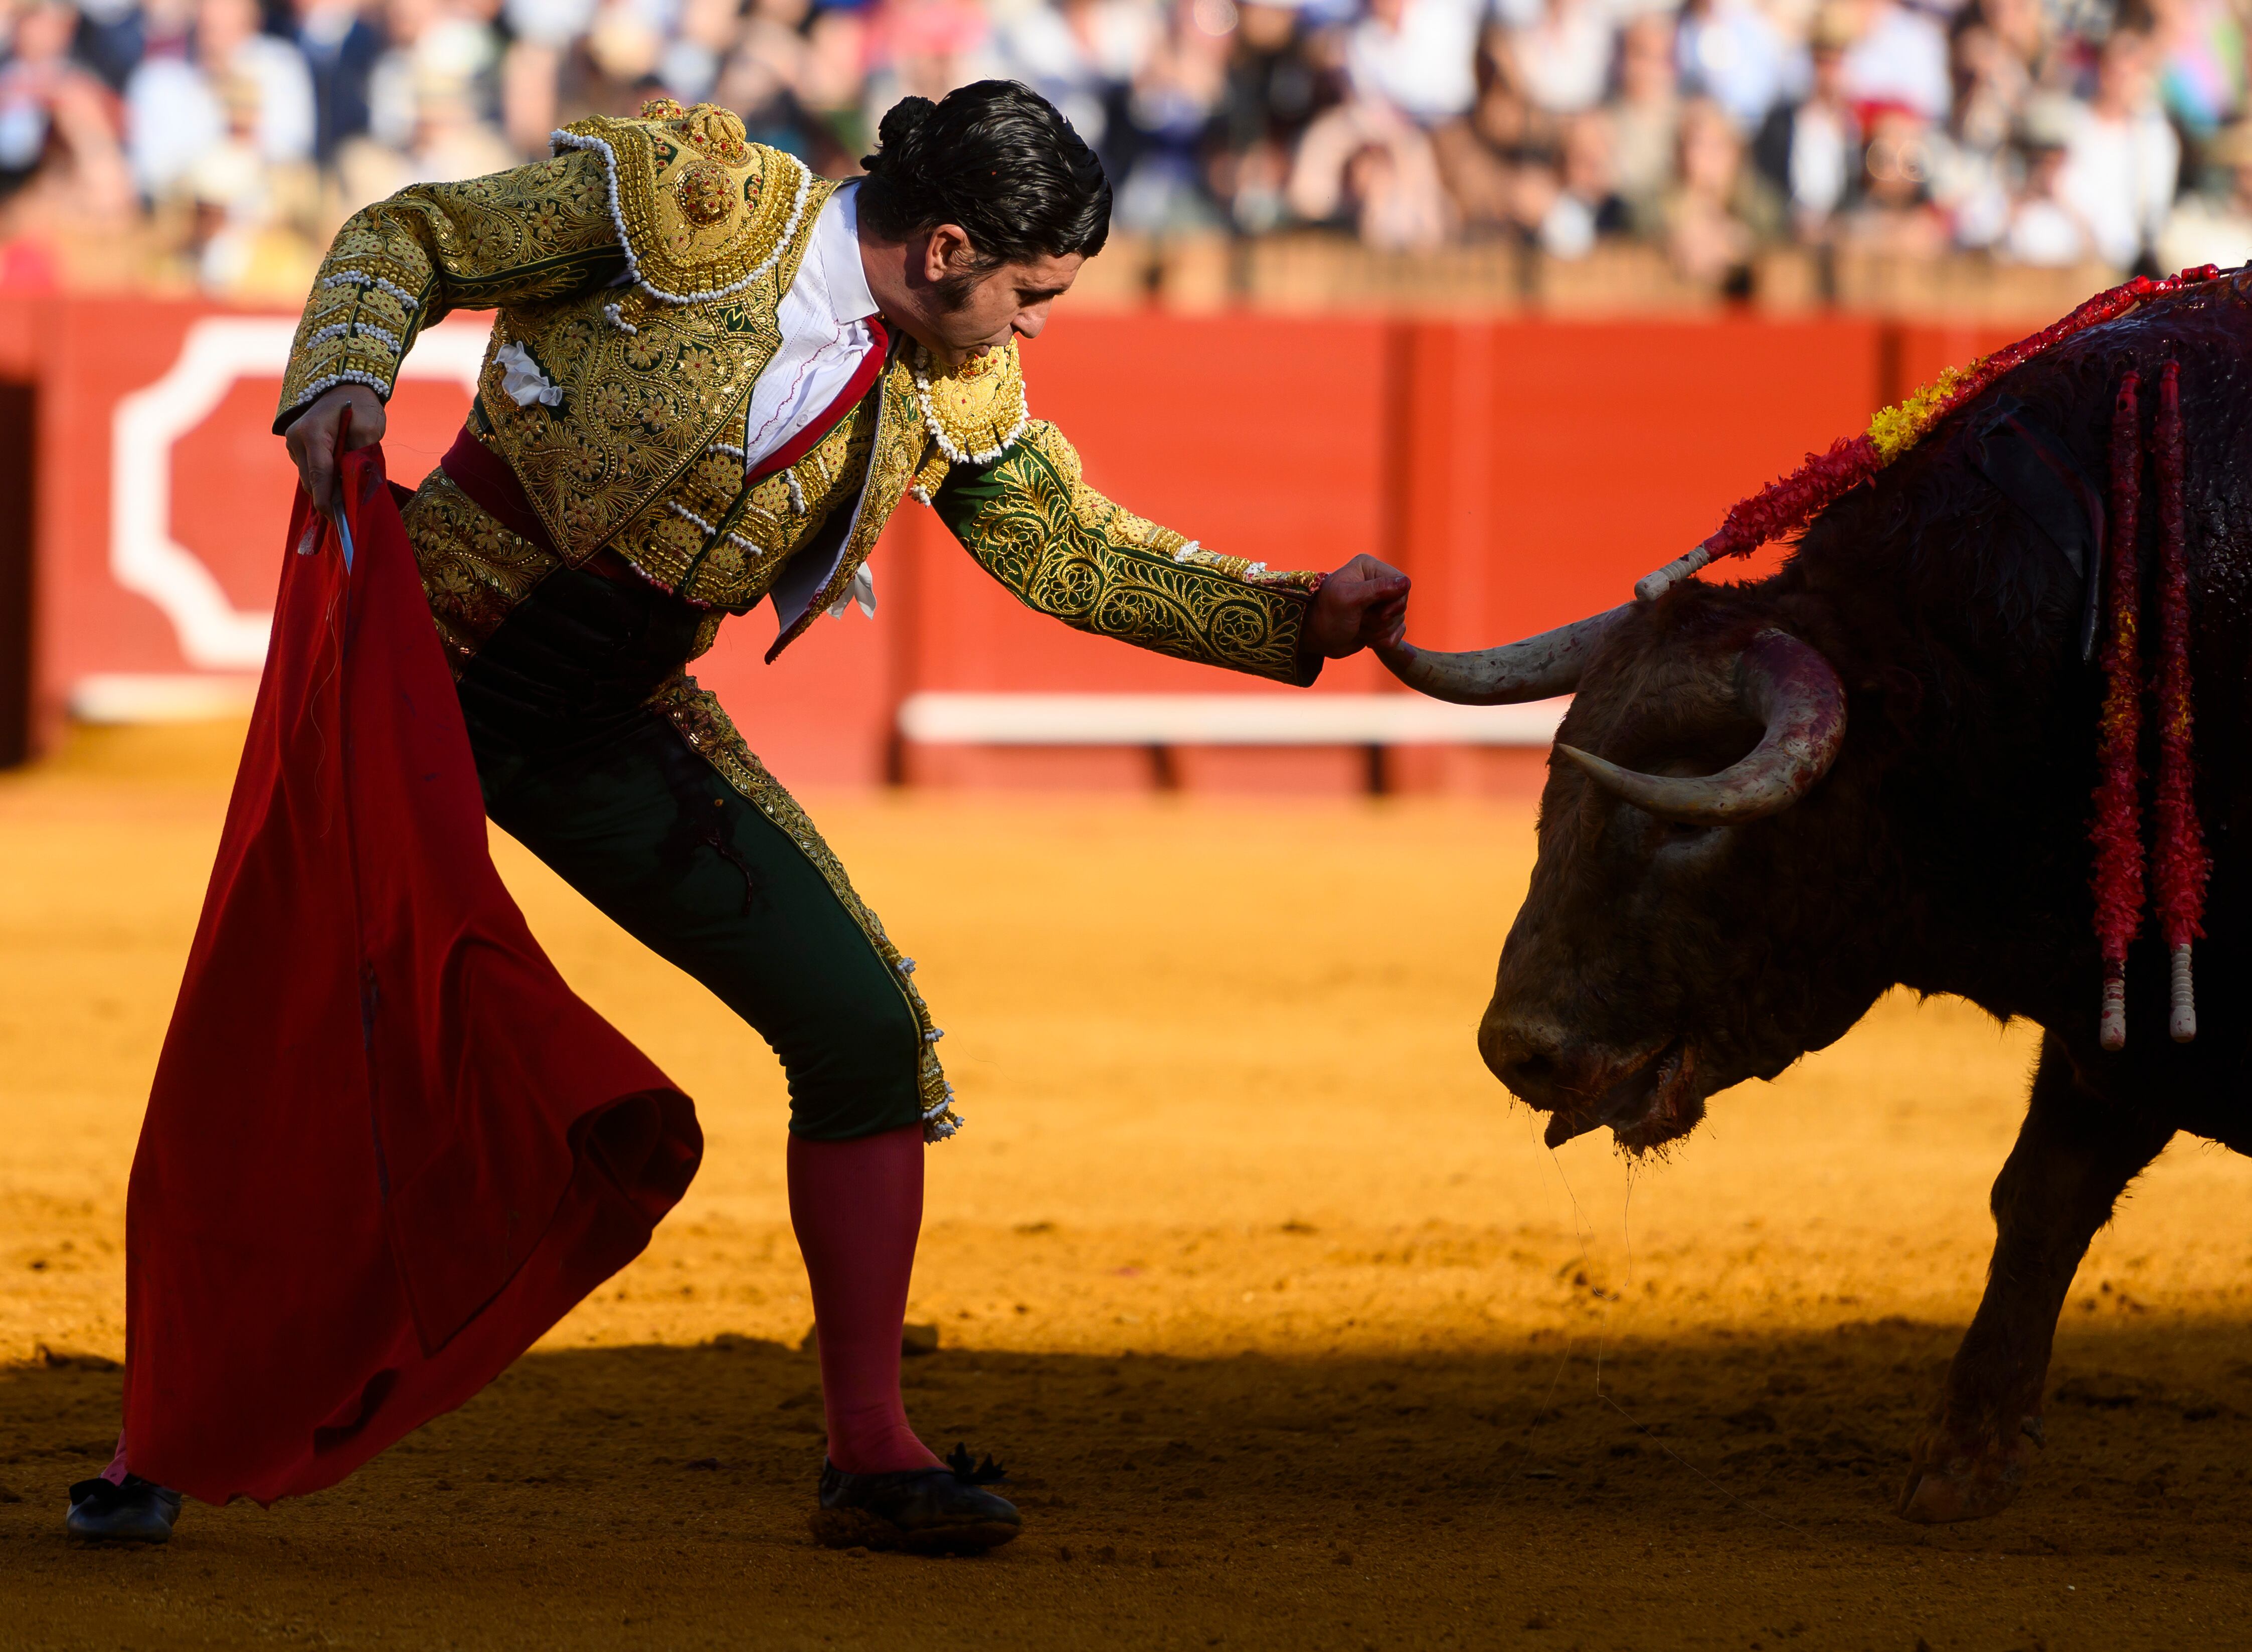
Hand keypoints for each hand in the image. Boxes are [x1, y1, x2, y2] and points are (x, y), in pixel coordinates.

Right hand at [285, 384, 385, 513]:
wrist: (346, 386)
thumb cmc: (361, 406)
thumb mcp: (368, 429)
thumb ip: (359, 455)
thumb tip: (351, 484)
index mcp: (312, 434)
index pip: (319, 474)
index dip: (327, 499)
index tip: (335, 519)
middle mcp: (296, 439)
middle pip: (311, 480)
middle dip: (328, 498)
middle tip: (348, 514)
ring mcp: (293, 443)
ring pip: (308, 478)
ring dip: (326, 489)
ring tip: (346, 500)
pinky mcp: (297, 447)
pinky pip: (309, 470)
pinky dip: (323, 479)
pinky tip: (339, 484)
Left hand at [1306, 554, 1409, 657]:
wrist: (1315, 638)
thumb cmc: (1327, 615)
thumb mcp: (1350, 599)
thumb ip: (1378, 589)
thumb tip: (1406, 582)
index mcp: (1370, 567)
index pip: (1401, 583)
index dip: (1393, 602)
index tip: (1374, 611)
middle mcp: (1377, 581)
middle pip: (1402, 603)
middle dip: (1382, 619)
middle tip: (1360, 620)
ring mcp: (1380, 602)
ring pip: (1400, 619)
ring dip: (1379, 630)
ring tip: (1358, 628)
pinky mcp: (1381, 620)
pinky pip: (1398, 632)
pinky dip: (1385, 640)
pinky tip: (1368, 640)